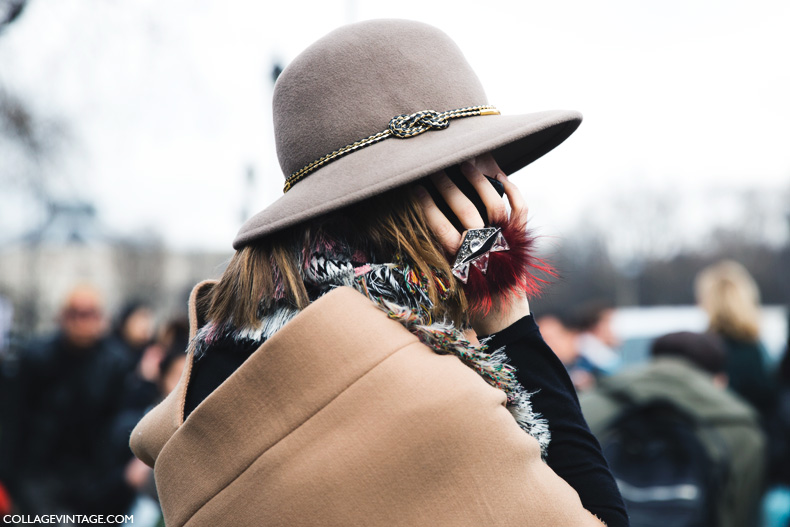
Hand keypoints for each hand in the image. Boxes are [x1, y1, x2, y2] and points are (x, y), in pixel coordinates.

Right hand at [413, 153, 530, 334]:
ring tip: (465, 164)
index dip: (426, 205)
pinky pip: (520, 207)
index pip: (440, 227)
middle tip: (434, 169)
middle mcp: (485, 248)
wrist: (504, 316)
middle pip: (465, 209)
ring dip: (478, 180)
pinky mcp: (521, 238)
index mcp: (461, 261)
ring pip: (494, 202)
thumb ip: (433, 256)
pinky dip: (512, 189)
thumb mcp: (446, 282)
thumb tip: (407, 230)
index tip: (414, 188)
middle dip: (446, 185)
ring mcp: (506, 240)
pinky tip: (499, 175)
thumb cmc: (469, 299)